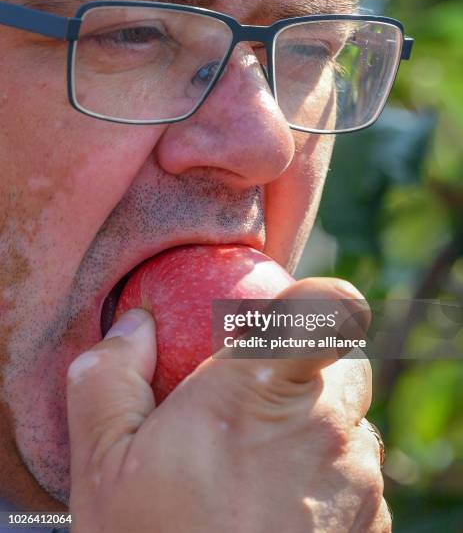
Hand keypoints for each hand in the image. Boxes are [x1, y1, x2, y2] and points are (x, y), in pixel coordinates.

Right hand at [67, 278, 390, 531]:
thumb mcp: (102, 461)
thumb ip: (111, 374)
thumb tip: (136, 325)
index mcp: (262, 390)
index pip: (328, 310)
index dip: (323, 303)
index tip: (298, 317)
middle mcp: (327, 428)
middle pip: (345, 366)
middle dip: (308, 374)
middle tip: (257, 409)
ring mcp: (358, 482)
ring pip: (353, 424)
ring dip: (318, 432)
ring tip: (259, 474)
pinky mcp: (374, 528)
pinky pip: (361, 478)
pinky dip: (328, 480)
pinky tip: (279, 515)